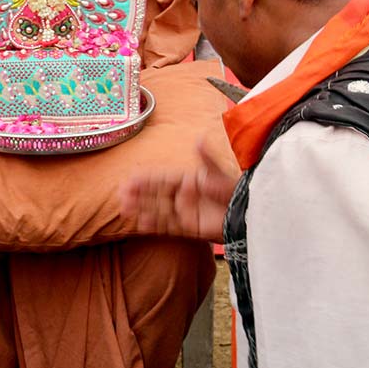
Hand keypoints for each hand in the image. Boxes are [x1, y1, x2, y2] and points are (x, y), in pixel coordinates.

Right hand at [119, 138, 238, 241]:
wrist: (247, 213)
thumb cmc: (235, 191)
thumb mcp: (220, 173)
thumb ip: (207, 158)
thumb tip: (198, 139)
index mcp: (189, 180)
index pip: (162, 179)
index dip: (147, 179)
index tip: (130, 179)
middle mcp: (184, 196)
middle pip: (157, 194)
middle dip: (139, 194)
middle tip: (121, 193)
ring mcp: (186, 212)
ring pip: (159, 209)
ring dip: (142, 208)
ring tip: (125, 208)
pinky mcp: (190, 227)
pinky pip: (168, 226)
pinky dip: (154, 224)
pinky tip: (140, 223)